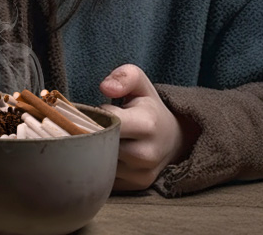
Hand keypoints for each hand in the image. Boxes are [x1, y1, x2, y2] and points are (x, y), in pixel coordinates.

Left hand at [99, 64, 193, 190]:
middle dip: (90, 132)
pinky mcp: (134, 187)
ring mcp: (140, 174)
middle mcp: (145, 154)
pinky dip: (99, 163)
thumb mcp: (141, 85)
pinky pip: (104, 175)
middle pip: (99, 142)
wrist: (173, 140)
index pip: (107, 121)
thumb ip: (125, 76)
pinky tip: (104, 152)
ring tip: (99, 137)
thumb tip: (105, 87)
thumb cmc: (149, 108)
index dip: (94, 114)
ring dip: (93, 148)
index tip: (92, 111)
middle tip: (89, 124)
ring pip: (98, 160)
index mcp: (147, 125)